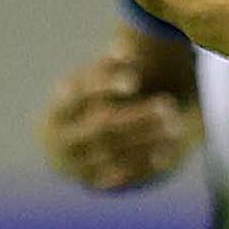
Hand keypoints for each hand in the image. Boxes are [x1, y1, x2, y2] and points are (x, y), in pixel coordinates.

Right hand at [35, 51, 196, 190]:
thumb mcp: (87, 83)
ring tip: (173, 124)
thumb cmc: (81, 106)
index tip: (135, 80)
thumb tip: (127, 46)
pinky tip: (165, 153)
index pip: (77, 95)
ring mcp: (73, 165)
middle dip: (136, 116)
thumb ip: (107, 65)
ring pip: (113, 152)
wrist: (61, 149)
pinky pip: (118, 175)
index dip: (105, 86)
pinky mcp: (89, 182)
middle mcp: (60, 141)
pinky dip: (142, 164)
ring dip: (145, 139)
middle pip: (101, 126)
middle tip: (167, 105)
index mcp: (55, 111)